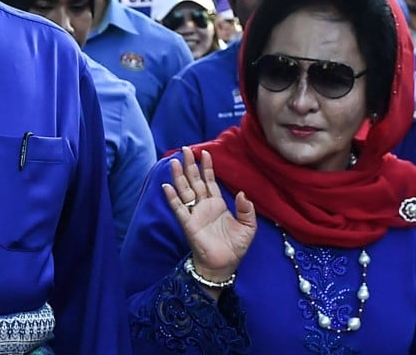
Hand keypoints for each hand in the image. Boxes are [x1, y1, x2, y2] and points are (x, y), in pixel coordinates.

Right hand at [163, 147, 256, 285]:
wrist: (224, 265)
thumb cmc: (235, 247)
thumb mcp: (248, 227)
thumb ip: (246, 210)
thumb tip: (242, 193)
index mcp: (217, 204)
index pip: (210, 180)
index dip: (207, 166)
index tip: (204, 152)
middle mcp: (204, 205)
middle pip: (195, 181)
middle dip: (191, 165)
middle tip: (185, 148)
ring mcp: (195, 214)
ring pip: (185, 191)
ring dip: (179, 177)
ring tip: (175, 162)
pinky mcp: (188, 224)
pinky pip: (179, 209)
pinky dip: (173, 198)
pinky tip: (167, 187)